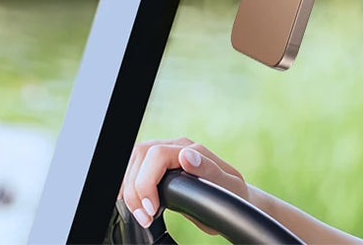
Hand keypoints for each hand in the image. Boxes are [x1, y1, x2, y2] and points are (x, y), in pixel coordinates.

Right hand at [117, 137, 250, 232]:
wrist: (233, 196)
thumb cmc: (232, 194)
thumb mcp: (229, 187)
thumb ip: (210, 171)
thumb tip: (187, 156)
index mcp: (194, 149)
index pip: (157, 155)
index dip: (146, 182)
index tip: (151, 209)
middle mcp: (177, 146)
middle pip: (140, 156)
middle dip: (135, 190)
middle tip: (145, 216)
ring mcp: (166, 153)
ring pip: (133, 160)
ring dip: (129, 188)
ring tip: (142, 214)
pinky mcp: (157, 164)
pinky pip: (134, 167)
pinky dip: (129, 185)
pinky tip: (135, 202)